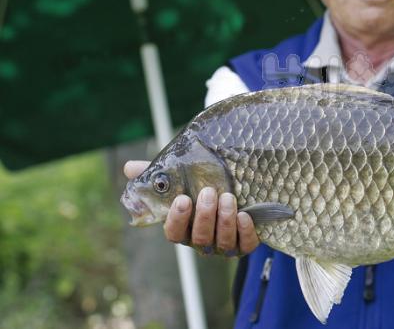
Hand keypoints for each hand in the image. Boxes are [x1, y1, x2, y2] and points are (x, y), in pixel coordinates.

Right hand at [123, 160, 259, 255]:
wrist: (239, 192)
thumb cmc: (202, 188)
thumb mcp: (181, 178)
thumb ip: (156, 174)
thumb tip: (129, 167)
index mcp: (184, 228)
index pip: (174, 233)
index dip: (177, 219)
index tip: (182, 199)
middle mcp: (202, 240)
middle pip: (200, 238)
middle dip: (204, 216)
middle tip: (208, 192)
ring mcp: (224, 245)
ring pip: (222, 242)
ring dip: (224, 220)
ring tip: (228, 198)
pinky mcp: (245, 244)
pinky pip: (245, 245)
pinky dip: (245, 231)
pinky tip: (244, 215)